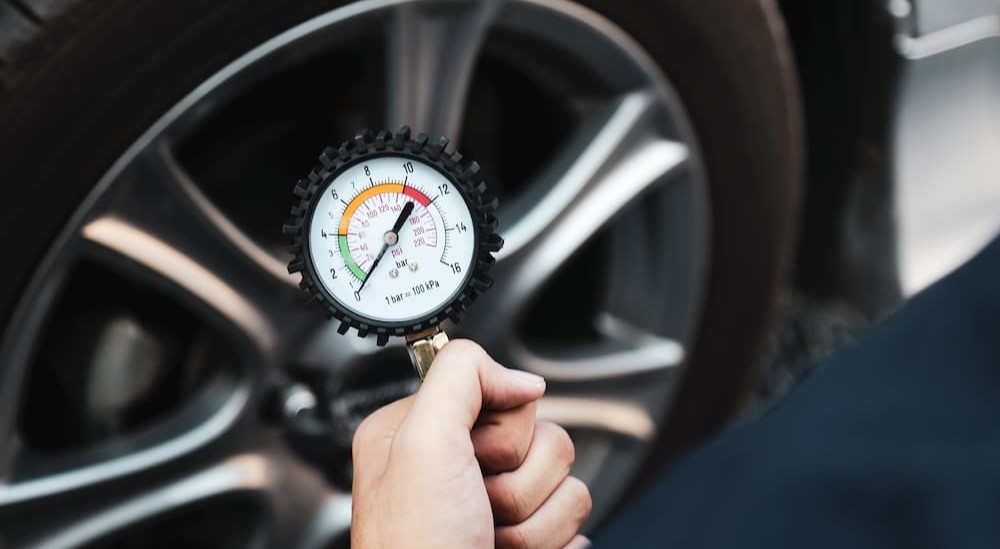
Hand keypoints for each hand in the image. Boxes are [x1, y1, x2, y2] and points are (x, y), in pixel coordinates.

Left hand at [351, 340, 591, 547]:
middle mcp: (456, 461)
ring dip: (533, 519)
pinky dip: (548, 542)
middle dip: (517, 480)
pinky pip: (574, 514)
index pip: (496, 389)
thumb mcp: (420, 442)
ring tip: (488, 540)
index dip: (496, 428)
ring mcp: (493, 502)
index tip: (470, 459)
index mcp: (420, 429)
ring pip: (563, 475)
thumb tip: (522, 378)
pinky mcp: (527, 535)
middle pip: (539, 432)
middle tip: (477, 507)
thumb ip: (461, 376)